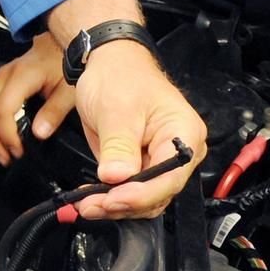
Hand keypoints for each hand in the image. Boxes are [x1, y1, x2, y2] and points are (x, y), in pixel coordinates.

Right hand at [0, 34, 74, 164]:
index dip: (6, 135)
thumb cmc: (66, 62)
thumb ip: (55, 111)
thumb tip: (40, 133)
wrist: (62, 44)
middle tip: (5, 158)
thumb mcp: (70, 89)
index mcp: (21, 76)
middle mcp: (3, 77)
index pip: (1, 110)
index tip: (18, 151)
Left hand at [65, 41, 205, 219]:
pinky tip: (90, 198)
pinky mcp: (140, 166)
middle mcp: (178, 152)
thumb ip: (119, 145)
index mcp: (184, 134)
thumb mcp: (117, 108)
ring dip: (114, 206)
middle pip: (157, 194)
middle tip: (91, 205)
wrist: (109, 64)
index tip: (112, 198)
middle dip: (123, 203)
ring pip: (143, 199)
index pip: (170, 178)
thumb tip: (118, 177)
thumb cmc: (120, 76)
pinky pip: (129, 191)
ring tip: (85, 204)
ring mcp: (159, 161)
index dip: (140, 194)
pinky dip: (110, 198)